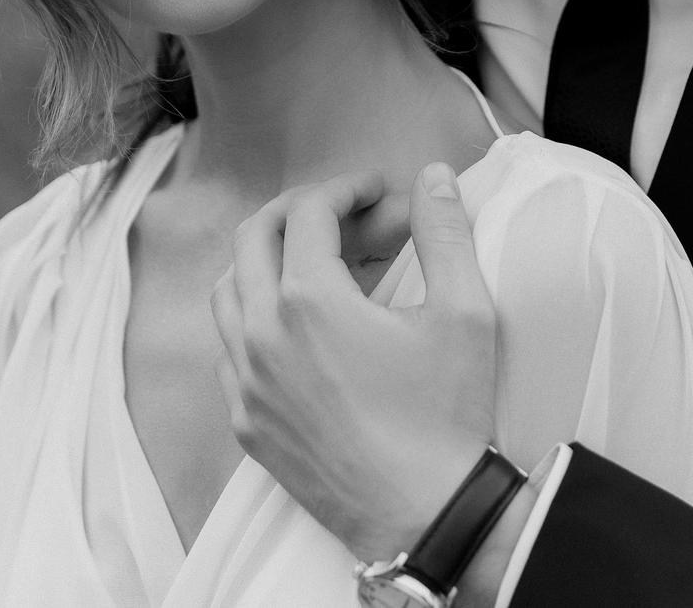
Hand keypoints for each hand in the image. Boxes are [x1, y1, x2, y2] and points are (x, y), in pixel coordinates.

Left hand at [211, 162, 499, 561]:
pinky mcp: (246, 423)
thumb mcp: (464, 312)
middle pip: (253, 237)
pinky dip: (253, 321)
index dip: (344, 189)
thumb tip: (434, 176)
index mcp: (308, 299)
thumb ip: (445, 231)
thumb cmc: (447, 417)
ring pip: (228, 291)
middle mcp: (262, 334)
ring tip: (315, 263)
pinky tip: (296, 329)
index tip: (375, 191)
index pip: (308, 212)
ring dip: (265, 262)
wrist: (428, 517)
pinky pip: (228, 350)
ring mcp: (246, 382)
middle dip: (296, 211)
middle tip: (340, 213)